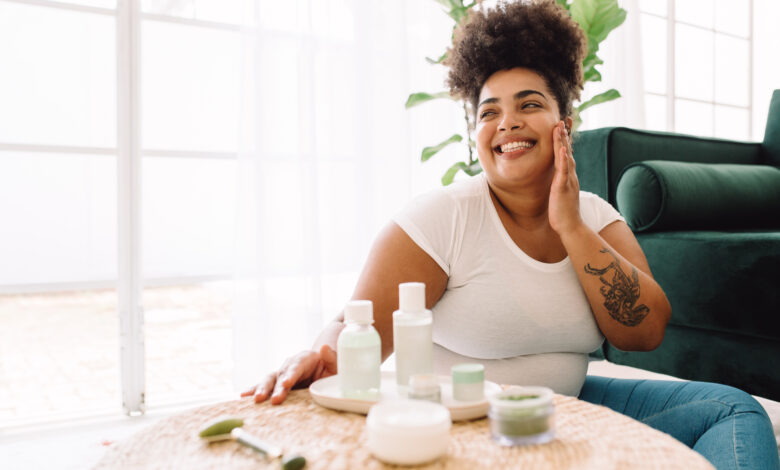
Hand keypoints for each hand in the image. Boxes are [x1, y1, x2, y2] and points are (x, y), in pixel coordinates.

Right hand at [240, 344, 336, 404]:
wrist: (326, 371)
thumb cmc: (332, 370)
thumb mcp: (336, 365)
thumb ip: (332, 357)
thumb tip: (325, 347)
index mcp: (306, 358)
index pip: (297, 366)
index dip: (290, 375)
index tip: (286, 384)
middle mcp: (291, 364)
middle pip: (280, 374)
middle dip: (275, 387)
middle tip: (273, 400)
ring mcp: (282, 373)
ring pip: (269, 379)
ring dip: (262, 389)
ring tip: (256, 399)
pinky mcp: (276, 382)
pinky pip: (264, 386)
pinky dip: (253, 389)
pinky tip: (243, 396)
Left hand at [548, 121, 582, 235]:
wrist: (571, 227)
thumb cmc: (563, 212)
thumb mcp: (561, 193)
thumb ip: (561, 182)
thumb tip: (558, 177)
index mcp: (567, 176)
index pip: (566, 153)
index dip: (565, 139)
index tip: (562, 125)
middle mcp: (570, 175)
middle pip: (567, 151)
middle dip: (565, 134)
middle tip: (563, 118)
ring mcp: (568, 181)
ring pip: (565, 157)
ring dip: (563, 141)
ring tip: (560, 127)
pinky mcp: (563, 188)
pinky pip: (563, 171)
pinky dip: (562, 159)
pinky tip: (561, 148)